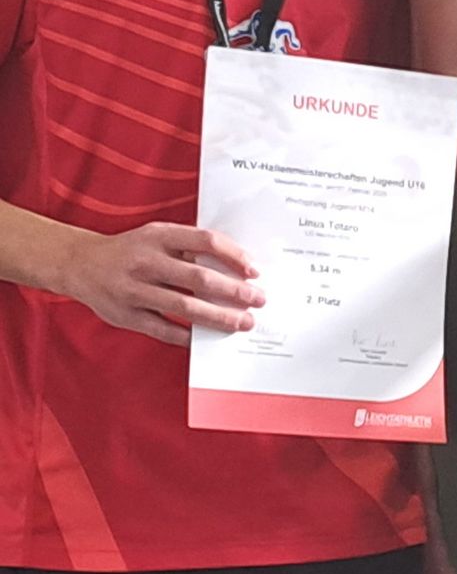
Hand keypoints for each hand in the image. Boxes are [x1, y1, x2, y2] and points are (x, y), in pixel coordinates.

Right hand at [56, 223, 263, 345]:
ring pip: (184, 307)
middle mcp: (145, 262)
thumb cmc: (133, 249)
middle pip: (198, 278)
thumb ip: (190, 247)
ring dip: (218, 317)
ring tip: (241, 323)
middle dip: (234, 292)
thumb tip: (237, 267)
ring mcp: (133, 290)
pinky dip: (188, 336)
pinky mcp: (125, 315)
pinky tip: (206, 338)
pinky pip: (163, 329)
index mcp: (158, 236)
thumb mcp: (158, 235)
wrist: (80, 263)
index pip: (205, 242)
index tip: (255, 271)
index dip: (234, 256)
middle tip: (258, 301)